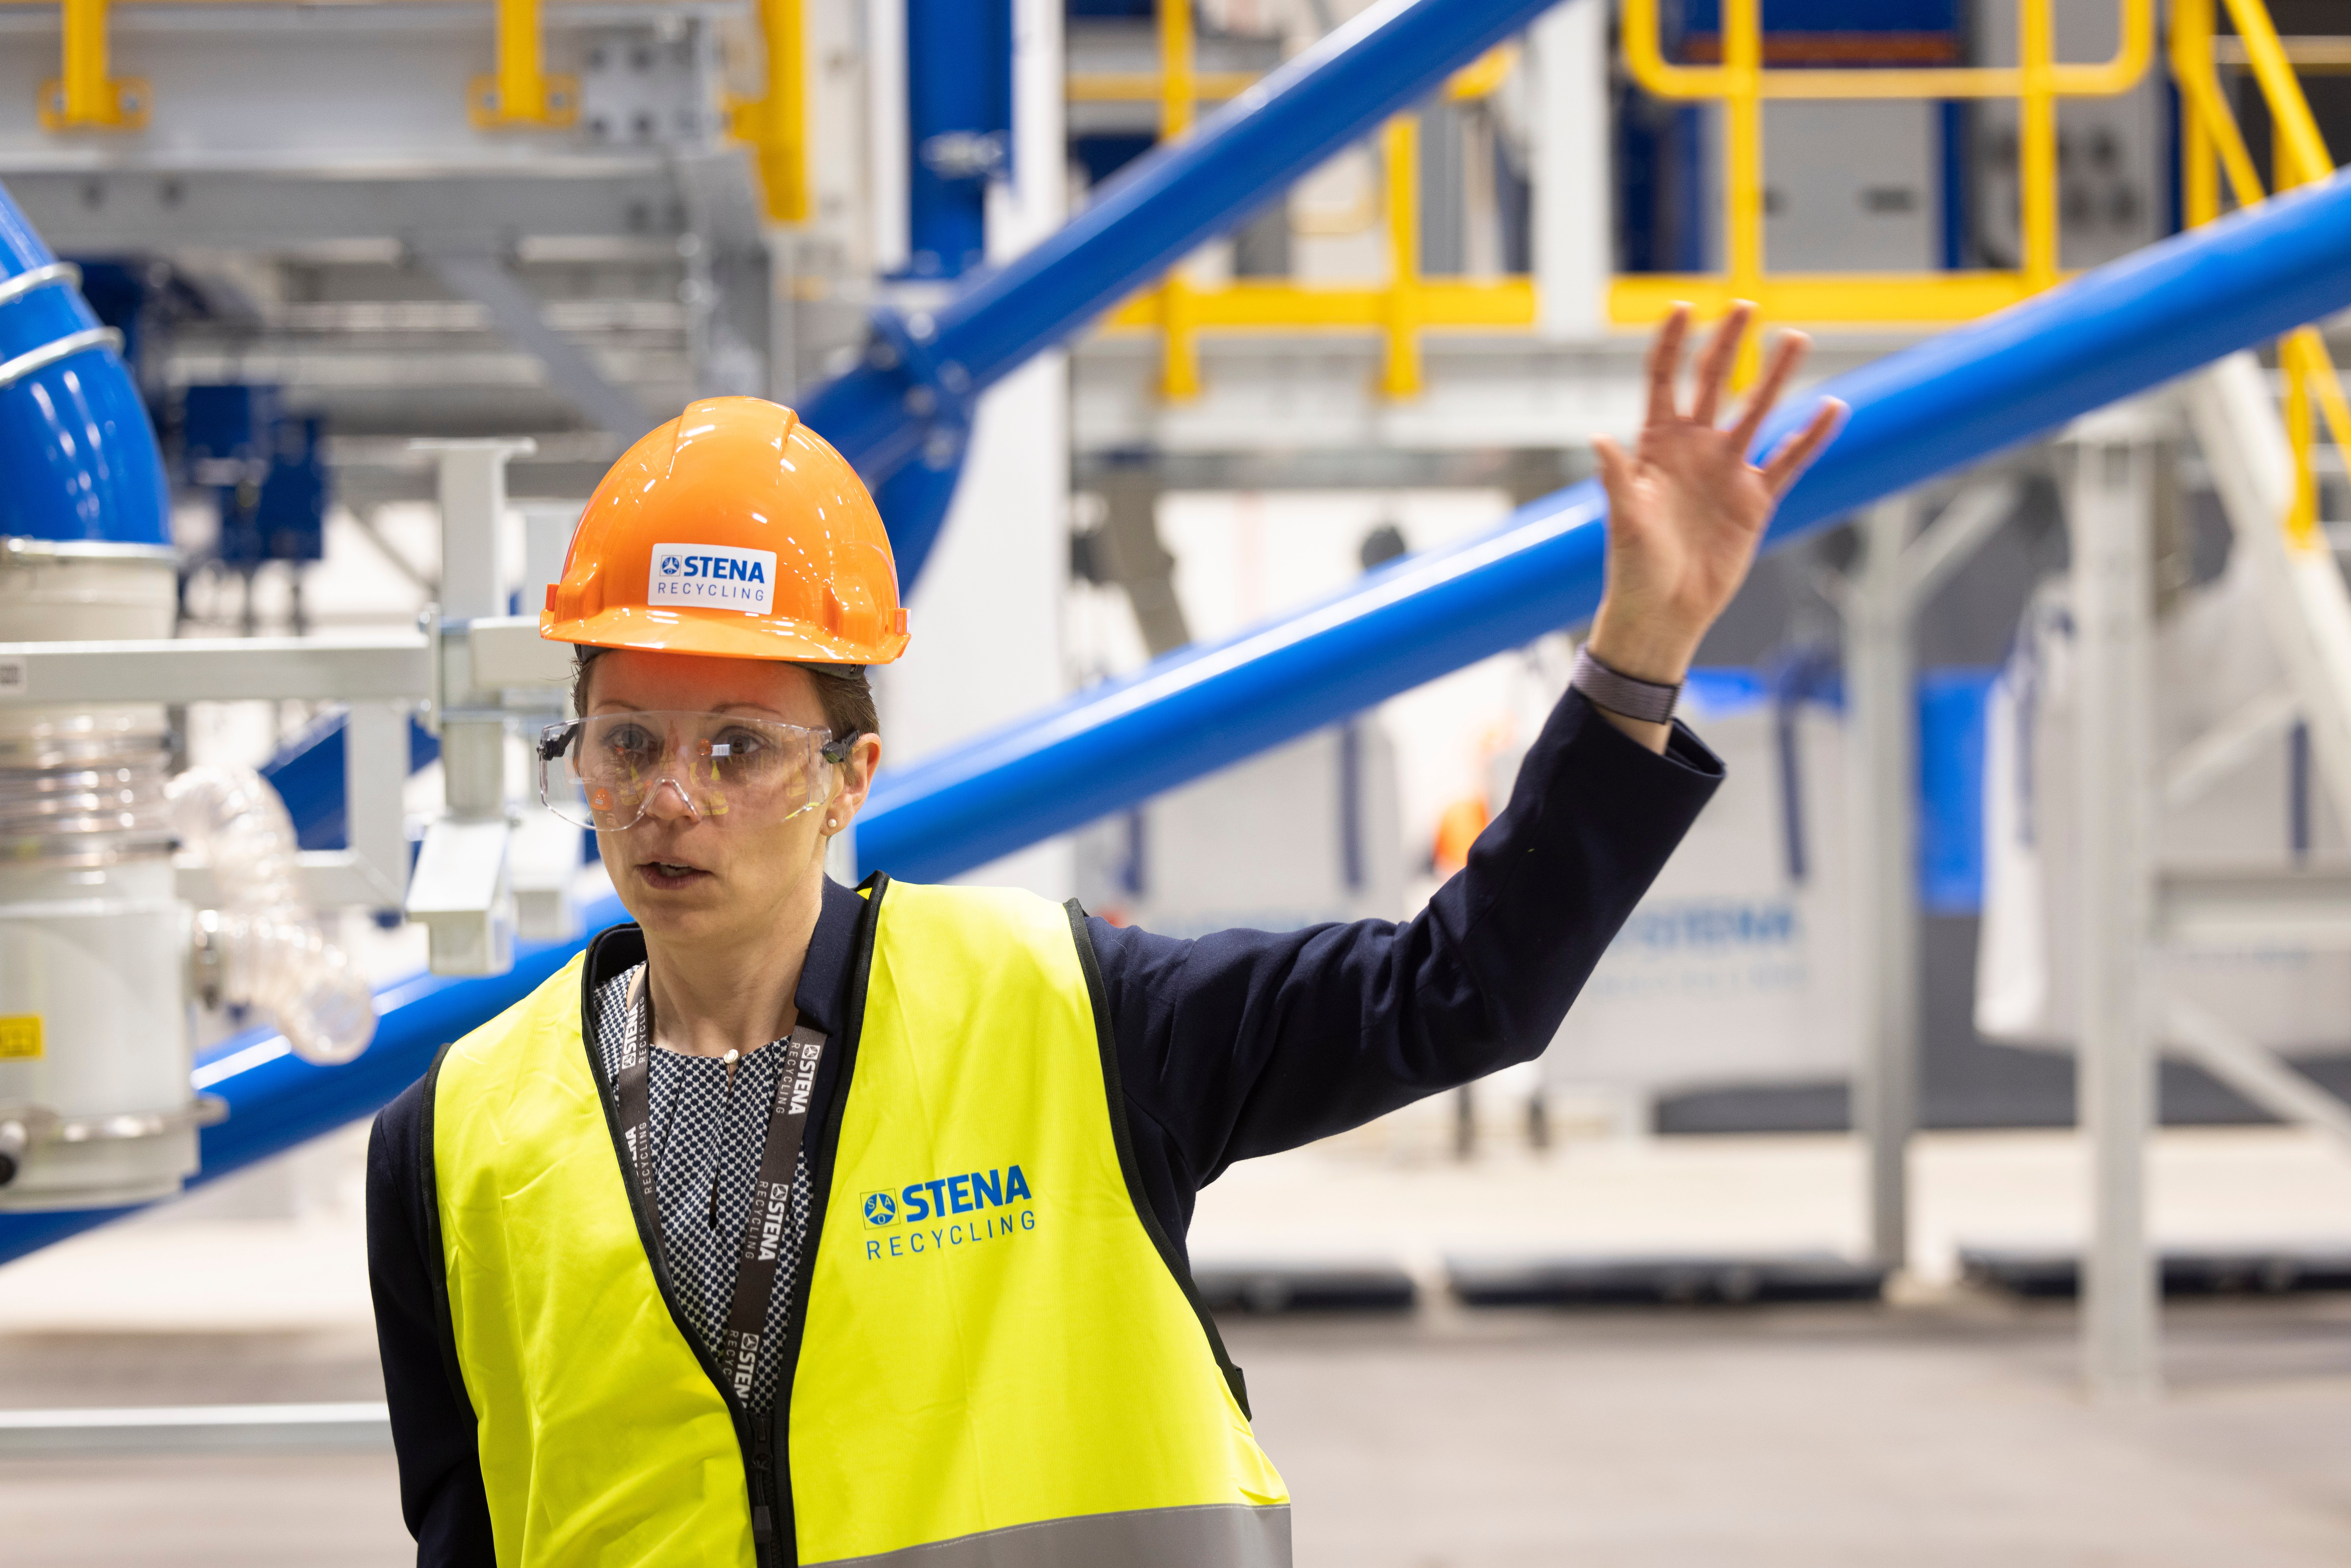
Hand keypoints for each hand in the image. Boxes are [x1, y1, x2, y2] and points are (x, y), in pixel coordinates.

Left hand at [1587, 304, 1844, 694]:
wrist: (1664, 610)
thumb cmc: (1634, 567)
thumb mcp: (1623, 520)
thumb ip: (1617, 478)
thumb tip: (1597, 439)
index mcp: (1656, 446)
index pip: (1663, 380)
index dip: (1671, 344)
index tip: (1683, 307)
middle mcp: (1694, 448)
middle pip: (1713, 382)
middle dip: (1728, 344)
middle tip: (1747, 306)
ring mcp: (1727, 470)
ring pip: (1756, 410)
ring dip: (1776, 376)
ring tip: (1797, 339)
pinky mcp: (1755, 498)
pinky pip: (1789, 459)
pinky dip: (1811, 436)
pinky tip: (1833, 409)